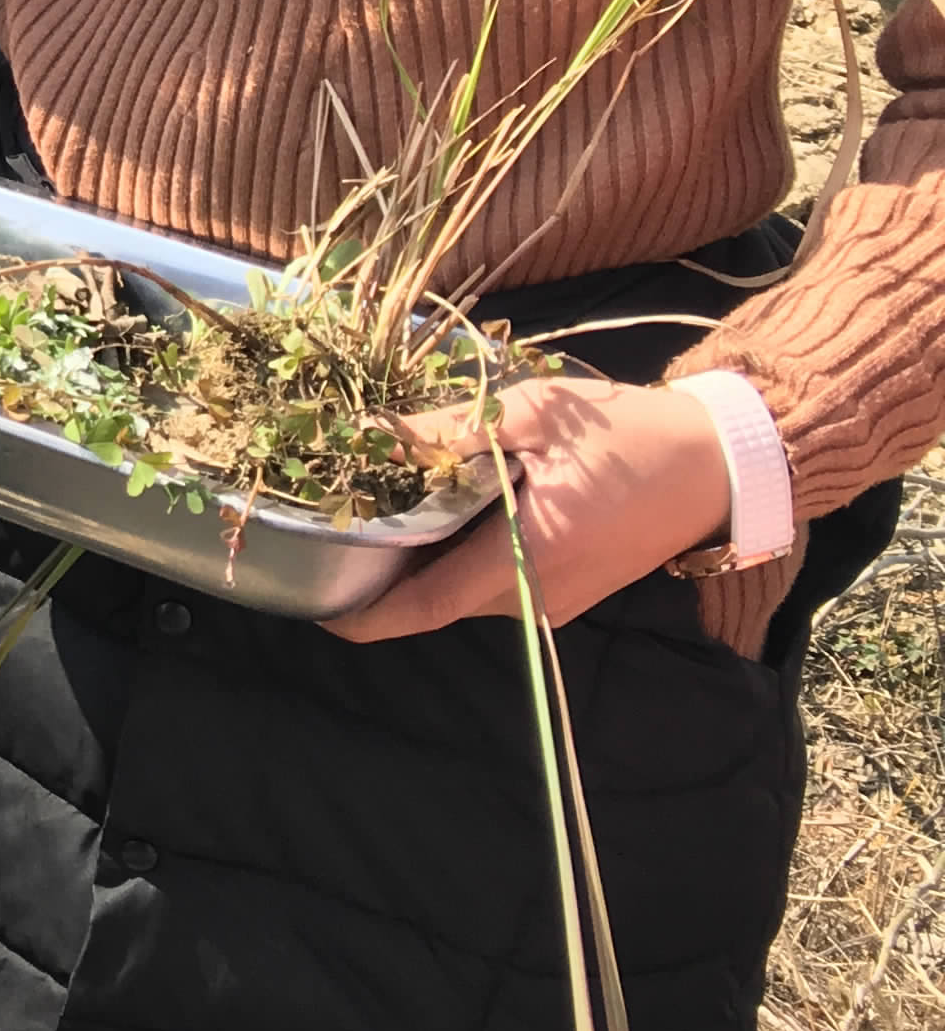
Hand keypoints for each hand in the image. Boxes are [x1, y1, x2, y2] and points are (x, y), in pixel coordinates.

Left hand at [323, 377, 734, 641]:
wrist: (716, 463)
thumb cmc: (625, 434)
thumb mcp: (528, 417)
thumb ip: (445, 433)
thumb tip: (365, 438)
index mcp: (528, 558)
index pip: (427, 606)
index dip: (365, 614)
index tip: (313, 604)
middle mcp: (538, 596)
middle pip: (437, 600)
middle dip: (382, 573)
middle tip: (331, 523)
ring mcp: (556, 598)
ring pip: (464, 592)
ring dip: (421, 561)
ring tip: (373, 508)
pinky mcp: (568, 588)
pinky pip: (495, 582)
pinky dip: (458, 556)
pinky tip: (436, 510)